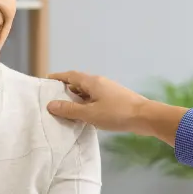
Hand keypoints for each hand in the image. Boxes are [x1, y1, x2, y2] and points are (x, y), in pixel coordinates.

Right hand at [46, 71, 186, 143]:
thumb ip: (69, 110)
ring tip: (66, 109)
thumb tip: (51, 104)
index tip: (47, 80)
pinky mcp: (115, 100)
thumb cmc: (116, 113)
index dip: (58, 77)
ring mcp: (109, 91)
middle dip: (66, 88)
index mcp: (92, 82)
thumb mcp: (89, 113)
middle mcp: (100, 82)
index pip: (70, 75)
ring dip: (77, 98)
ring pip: (88, 92)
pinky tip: (85, 115)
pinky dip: (87, 104)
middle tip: (53, 98)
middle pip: (79, 82)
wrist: (145, 117)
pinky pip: (96, 98)